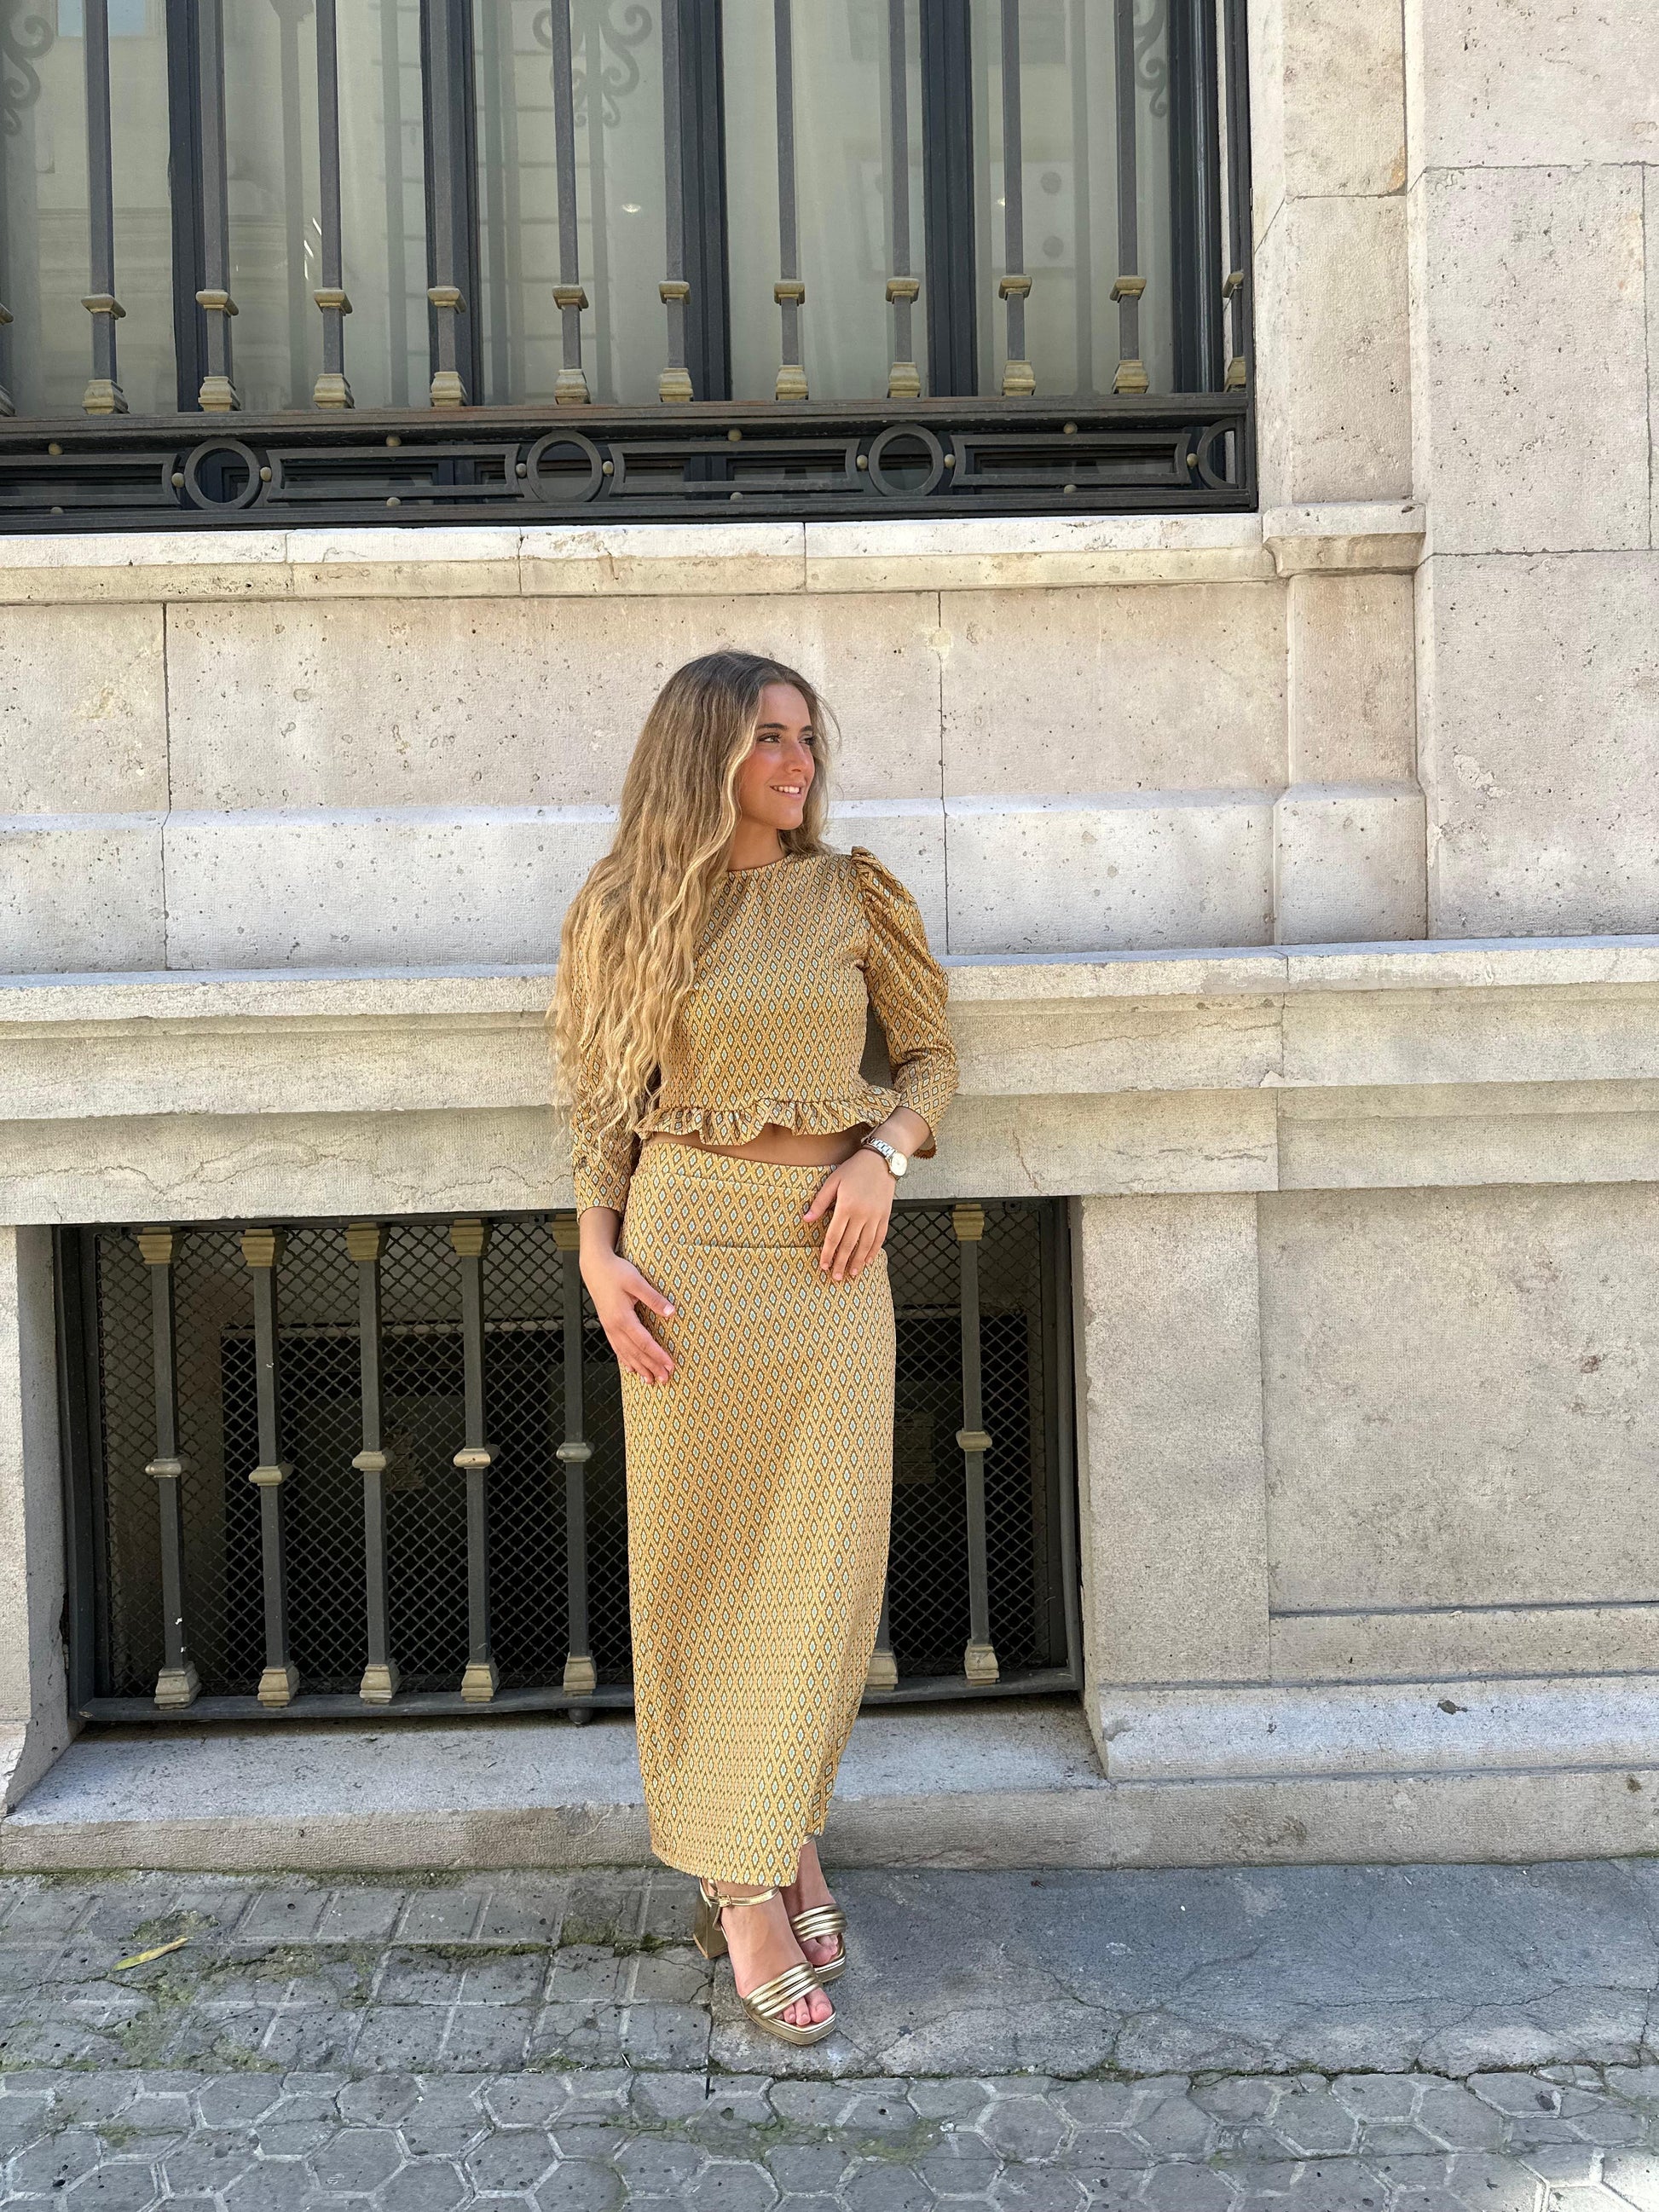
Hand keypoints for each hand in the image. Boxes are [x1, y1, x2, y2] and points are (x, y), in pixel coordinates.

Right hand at [581, 1244, 676, 1383]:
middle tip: (665, 1379)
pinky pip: (617, 1348)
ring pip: (625, 1353)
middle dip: (651, 1367)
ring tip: (650, 1381)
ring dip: (639, 1368)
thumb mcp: (637, 1281)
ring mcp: (609, 1327)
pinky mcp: (607, 1325)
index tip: (670, 1365)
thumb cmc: (615, 1271)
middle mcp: (614, 1327)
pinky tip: (630, 1369)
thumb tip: (672, 1312)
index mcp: (622, 1318)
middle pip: (635, 1353)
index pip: (644, 1343)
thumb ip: (654, 1298)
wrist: (595, 1267)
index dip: (658, 1355)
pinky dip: (625, 1360)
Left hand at [803, 1147, 894, 1281]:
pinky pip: (880, 1238)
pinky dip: (874, 1251)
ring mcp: (875, 1216)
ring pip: (866, 1245)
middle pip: (849, 1244)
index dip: (828, 1253)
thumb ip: (820, 1203)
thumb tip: (806, 1219)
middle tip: (835, 1277)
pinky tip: (869, 1260)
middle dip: (841, 1262)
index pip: (834, 1236)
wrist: (881, 1160)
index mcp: (846, 1206)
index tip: (823, 1265)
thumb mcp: (832, 1181)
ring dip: (858, 1261)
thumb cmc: (854, 1169)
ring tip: (852, 1274)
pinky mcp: (885, 1216)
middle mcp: (862, 1214)